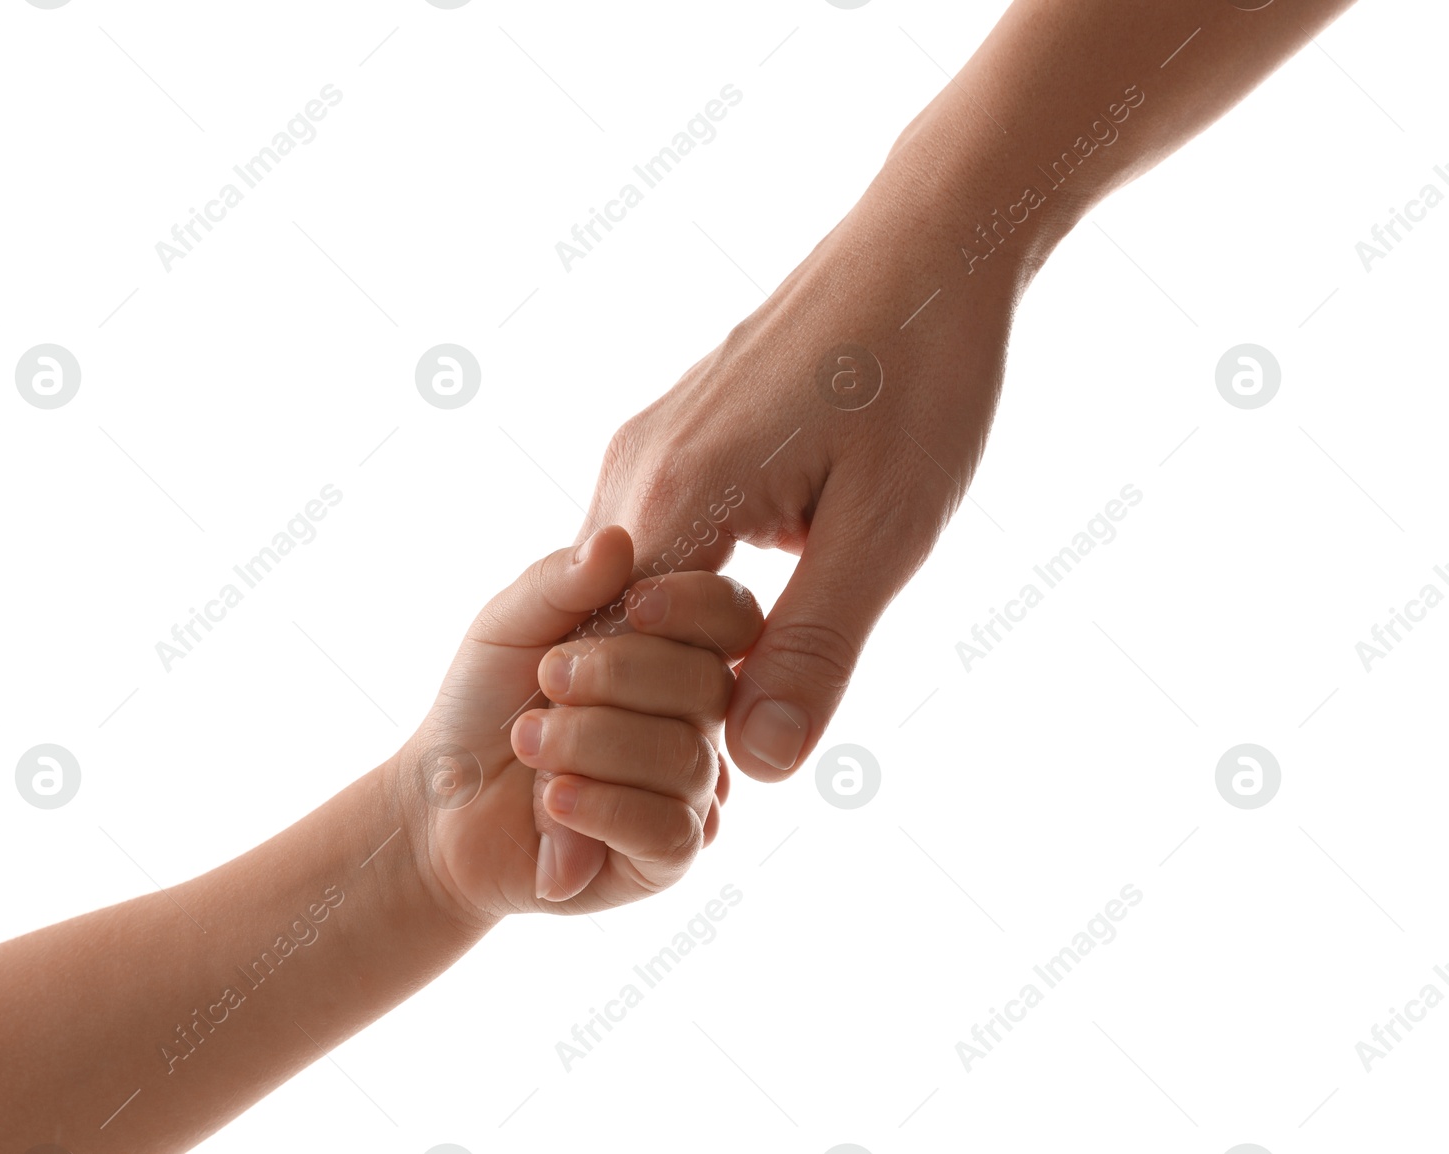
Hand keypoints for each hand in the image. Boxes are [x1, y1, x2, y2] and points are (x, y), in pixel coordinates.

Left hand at [391, 525, 762, 922]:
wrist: (442, 803)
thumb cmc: (482, 705)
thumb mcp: (509, 626)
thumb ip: (561, 582)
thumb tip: (618, 542)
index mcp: (674, 653)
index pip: (732, 620)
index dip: (695, 607)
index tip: (631, 605)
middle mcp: (697, 721)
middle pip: (710, 686)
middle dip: (618, 676)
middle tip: (548, 680)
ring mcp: (690, 792)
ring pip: (685, 758)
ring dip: (591, 744)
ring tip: (528, 741)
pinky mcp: (667, 858)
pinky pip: (669, 830)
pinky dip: (603, 806)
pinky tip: (552, 799)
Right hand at [581, 158, 1023, 781]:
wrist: (926, 241)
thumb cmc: (921, 378)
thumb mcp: (888, 530)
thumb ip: (816, 647)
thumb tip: (762, 766)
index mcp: (675, 502)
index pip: (612, 663)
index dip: (630, 746)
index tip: (646, 817)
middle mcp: (634, 474)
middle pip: (607, 627)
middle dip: (643, 706)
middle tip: (696, 769)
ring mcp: (646, 445)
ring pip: (627, 586)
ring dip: (662, 651)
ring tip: (718, 706)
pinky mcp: (671, 431)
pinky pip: (650, 539)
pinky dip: (677, 596)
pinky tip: (729, 620)